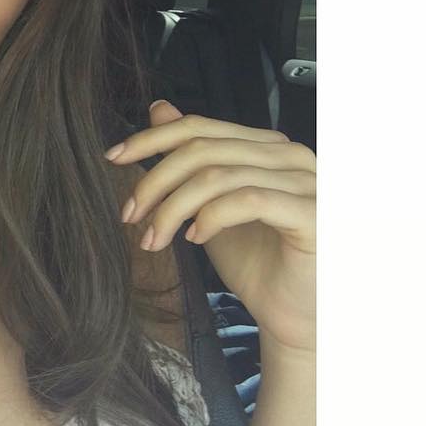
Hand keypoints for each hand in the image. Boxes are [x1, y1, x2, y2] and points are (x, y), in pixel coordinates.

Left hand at [106, 100, 315, 356]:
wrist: (292, 316)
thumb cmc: (256, 262)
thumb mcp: (209, 204)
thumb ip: (191, 159)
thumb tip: (159, 109)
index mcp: (266, 147)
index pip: (199, 128)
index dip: (151, 139)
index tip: (113, 157)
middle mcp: (290, 156)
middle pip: (203, 150)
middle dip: (155, 182)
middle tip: (130, 214)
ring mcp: (306, 182)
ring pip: (218, 177)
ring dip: (173, 208)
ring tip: (153, 238)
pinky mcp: (312, 213)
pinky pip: (248, 200)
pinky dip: (211, 217)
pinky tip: (194, 238)